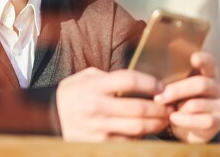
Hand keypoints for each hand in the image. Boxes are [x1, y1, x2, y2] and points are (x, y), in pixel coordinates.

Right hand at [56, 67, 170, 141]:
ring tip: (164, 119)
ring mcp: (98, 128)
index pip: (129, 81)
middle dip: (160, 107)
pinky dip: (141, 136)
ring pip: (138, 127)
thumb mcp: (85, 77)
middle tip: (170, 106)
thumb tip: (138, 81)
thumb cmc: (71, 94)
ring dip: (156, 124)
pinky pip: (128, 141)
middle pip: (139, 107)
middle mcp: (96, 107)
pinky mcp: (100, 143)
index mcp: (94, 86)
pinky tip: (147, 130)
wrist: (49, 117)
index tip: (161, 86)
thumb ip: (109, 76)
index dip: (151, 83)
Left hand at [154, 51, 219, 142]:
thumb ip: (170, 81)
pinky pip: (204, 121)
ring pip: (197, 104)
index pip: (209, 62)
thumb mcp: (173, 88)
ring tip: (169, 113)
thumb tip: (155, 81)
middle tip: (159, 98)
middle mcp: (217, 87)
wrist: (184, 125)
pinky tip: (175, 119)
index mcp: (206, 73)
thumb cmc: (177, 101)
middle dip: (177, 91)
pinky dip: (186, 121)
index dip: (203, 59)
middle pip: (201, 84)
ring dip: (179, 109)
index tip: (193, 58)